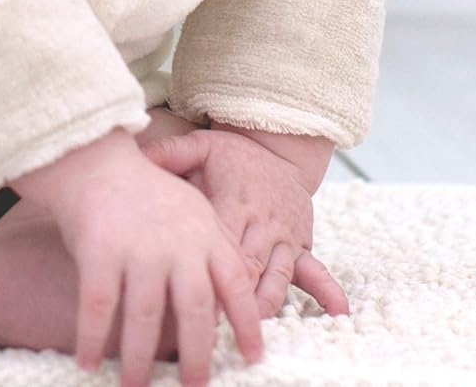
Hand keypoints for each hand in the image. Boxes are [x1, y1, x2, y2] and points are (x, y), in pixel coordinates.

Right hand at [15, 130, 261, 386]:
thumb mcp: (195, 208)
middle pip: (194, 311)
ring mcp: (137, 248)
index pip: (236, 285)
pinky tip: (87, 362)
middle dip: (196, 357)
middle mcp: (176, 243)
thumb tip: (241, 294)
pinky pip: (97, 307)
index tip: (251, 357)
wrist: (94, 159)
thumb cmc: (147, 190)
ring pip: (144, 318)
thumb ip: (220, 247)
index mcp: (204, 234)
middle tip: (194, 386)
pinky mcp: (99, 250)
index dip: (247, 324)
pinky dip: (92, 339)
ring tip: (135, 386)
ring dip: (138, 360)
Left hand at [143, 128, 348, 320]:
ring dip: (264, 304)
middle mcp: (261, 222)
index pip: (218, 239)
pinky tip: (337, 314)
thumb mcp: (200, 145)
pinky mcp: (301, 245)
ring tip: (251, 331)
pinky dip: (326, 292)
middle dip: (231, 296)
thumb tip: (138, 158)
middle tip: (210, 327)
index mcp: (233, 200)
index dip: (205, 267)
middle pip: (246, 266)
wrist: (278, 149)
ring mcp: (284, 236)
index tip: (188, 294)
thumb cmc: (232, 155)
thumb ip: (169, 154)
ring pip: (275, 277)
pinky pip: (316, 271)